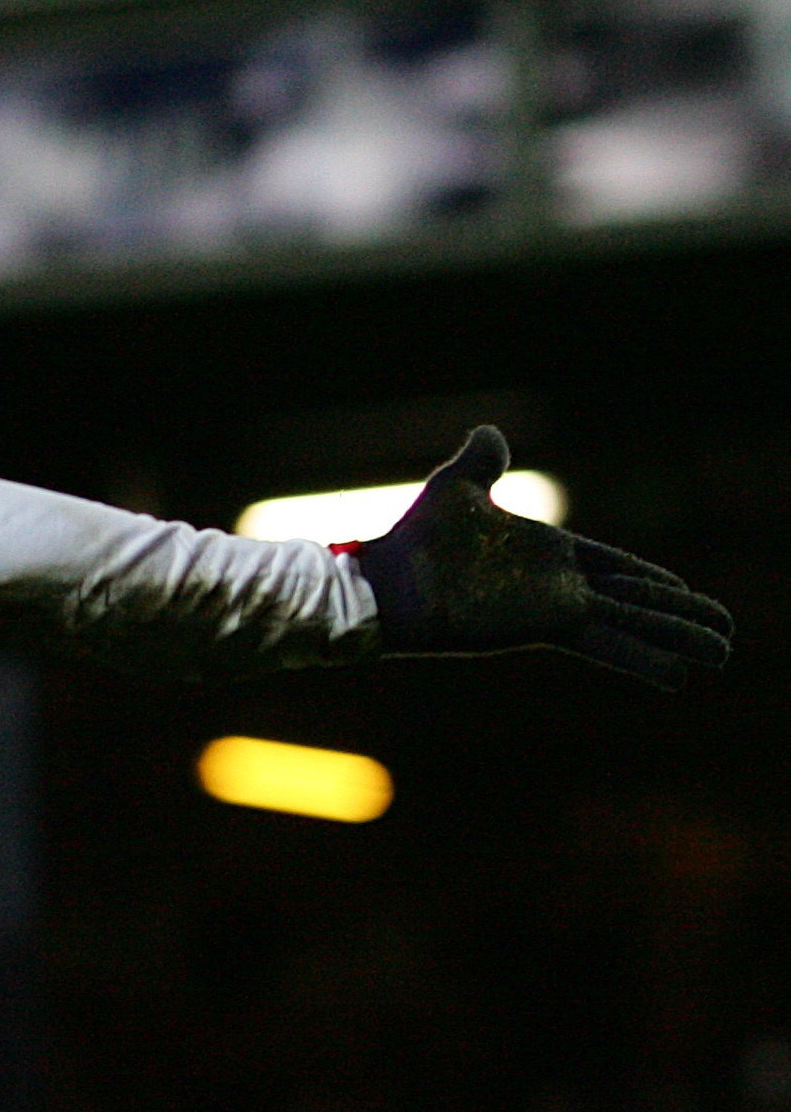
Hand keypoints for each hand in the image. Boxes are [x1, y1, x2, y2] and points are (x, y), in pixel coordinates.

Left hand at [352, 427, 733, 688]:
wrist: (385, 581)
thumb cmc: (415, 540)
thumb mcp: (457, 488)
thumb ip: (483, 463)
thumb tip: (489, 433)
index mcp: (548, 552)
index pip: (616, 566)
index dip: (654, 579)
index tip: (686, 590)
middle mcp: (560, 583)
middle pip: (638, 598)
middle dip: (682, 613)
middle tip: (725, 630)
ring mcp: (556, 607)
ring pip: (635, 622)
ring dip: (678, 638)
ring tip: (722, 656)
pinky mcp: (547, 625)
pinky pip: (608, 643)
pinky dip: (644, 658)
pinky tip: (678, 677)